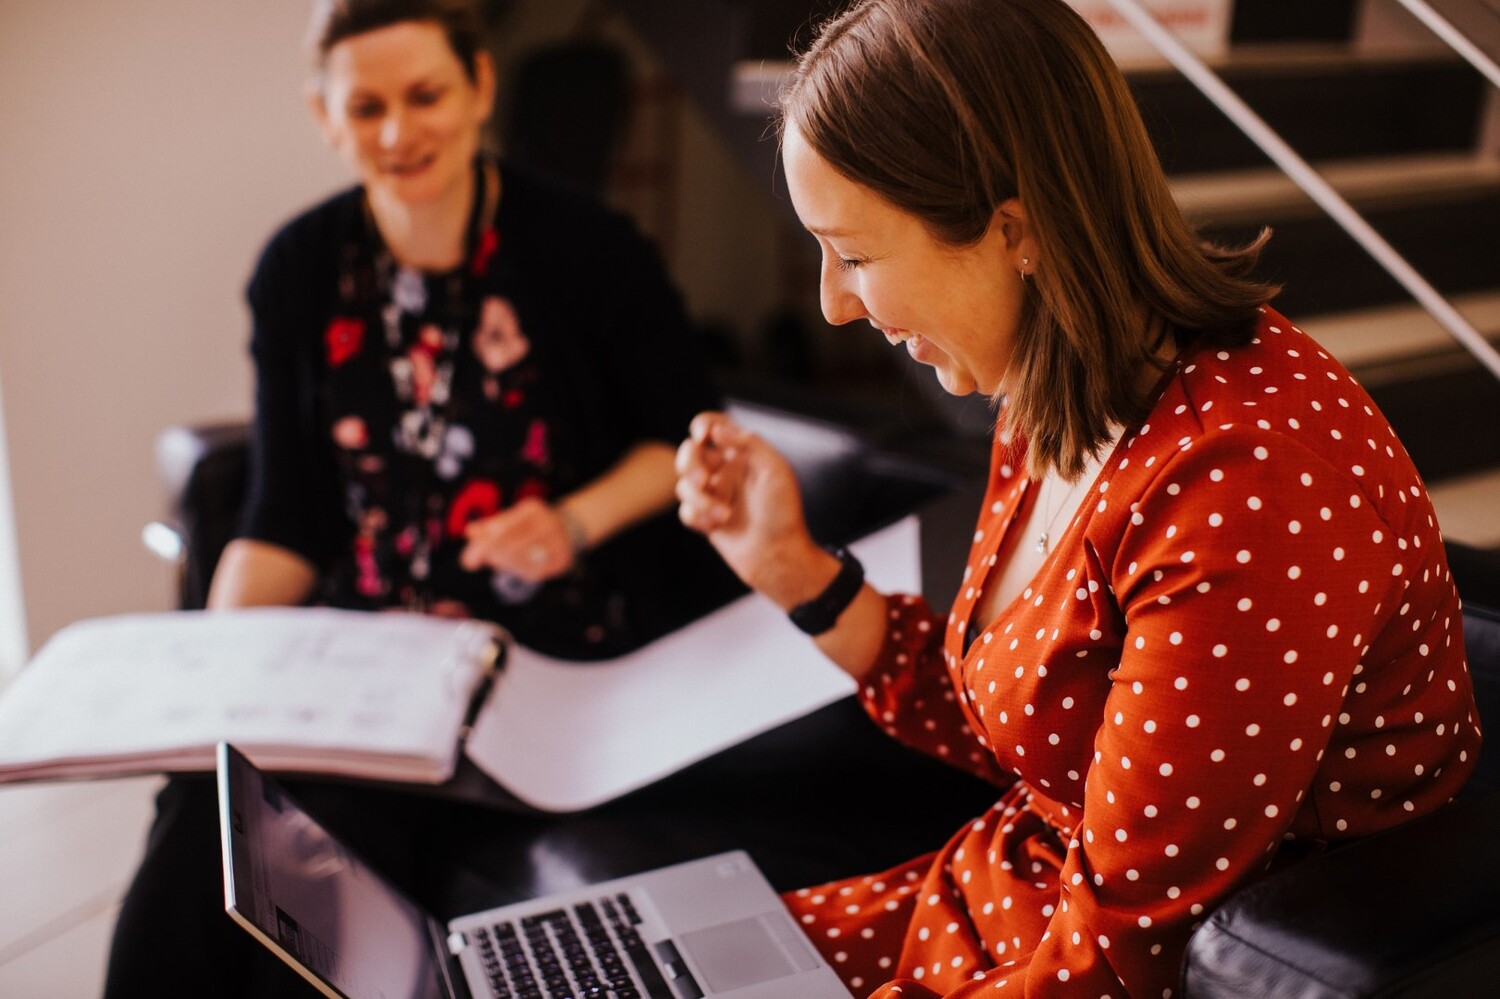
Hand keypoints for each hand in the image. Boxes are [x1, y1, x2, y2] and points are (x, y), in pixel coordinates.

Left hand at [459, 498, 576, 581]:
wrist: (569, 527)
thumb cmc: (530, 524)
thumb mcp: (511, 518)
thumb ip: (489, 525)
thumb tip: (469, 531)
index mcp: (533, 509)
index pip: (503, 527)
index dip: (483, 543)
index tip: (467, 557)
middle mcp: (548, 523)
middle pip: (511, 544)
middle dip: (489, 554)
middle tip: (470, 562)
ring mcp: (558, 542)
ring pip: (522, 559)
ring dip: (502, 563)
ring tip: (492, 561)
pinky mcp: (563, 560)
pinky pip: (535, 571)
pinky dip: (519, 570)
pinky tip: (511, 567)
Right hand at [675, 412, 825, 606]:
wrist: (778, 556)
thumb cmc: (783, 513)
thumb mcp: (776, 470)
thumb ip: (749, 443)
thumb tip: (719, 429)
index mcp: (743, 455)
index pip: (715, 426)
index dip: (703, 424)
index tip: (703, 435)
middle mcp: (726, 471)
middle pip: (690, 452)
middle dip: (689, 461)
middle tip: (703, 478)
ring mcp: (715, 495)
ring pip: (684, 484)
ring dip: (698, 498)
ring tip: (723, 513)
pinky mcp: (706, 519)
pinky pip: (686, 511)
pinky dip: (698, 516)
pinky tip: (718, 524)